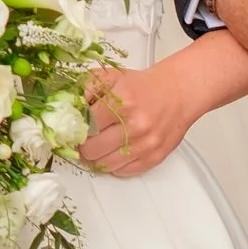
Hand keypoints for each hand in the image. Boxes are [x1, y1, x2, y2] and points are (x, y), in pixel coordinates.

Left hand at [81, 64, 198, 177]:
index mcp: (122, 103)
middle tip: (86, 139)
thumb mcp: (111, 76)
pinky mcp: (154, 157)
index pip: (85, 126)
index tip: (76, 127)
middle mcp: (135, 126)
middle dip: (85, 145)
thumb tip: (69, 108)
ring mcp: (145, 144)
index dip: (77, 128)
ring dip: (98, 158)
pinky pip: (123, 172)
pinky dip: (115, 164)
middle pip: (91, 150)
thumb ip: (85, 88)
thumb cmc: (143, 86)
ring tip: (99, 146)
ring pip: (105, 165)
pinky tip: (115, 151)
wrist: (178, 92)